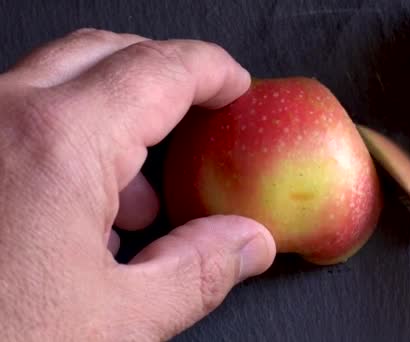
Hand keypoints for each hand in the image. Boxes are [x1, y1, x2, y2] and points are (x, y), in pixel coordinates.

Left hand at [0, 28, 275, 340]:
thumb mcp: (117, 323)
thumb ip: (199, 269)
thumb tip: (248, 242)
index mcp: (57, 144)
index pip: (159, 70)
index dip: (212, 70)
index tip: (235, 85)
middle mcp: (1, 118)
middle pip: (104, 52)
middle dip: (163, 73)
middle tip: (199, 111)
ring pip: (57, 82)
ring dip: (114, 115)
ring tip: (141, 191)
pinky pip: (18, 120)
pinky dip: (67, 142)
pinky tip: (81, 214)